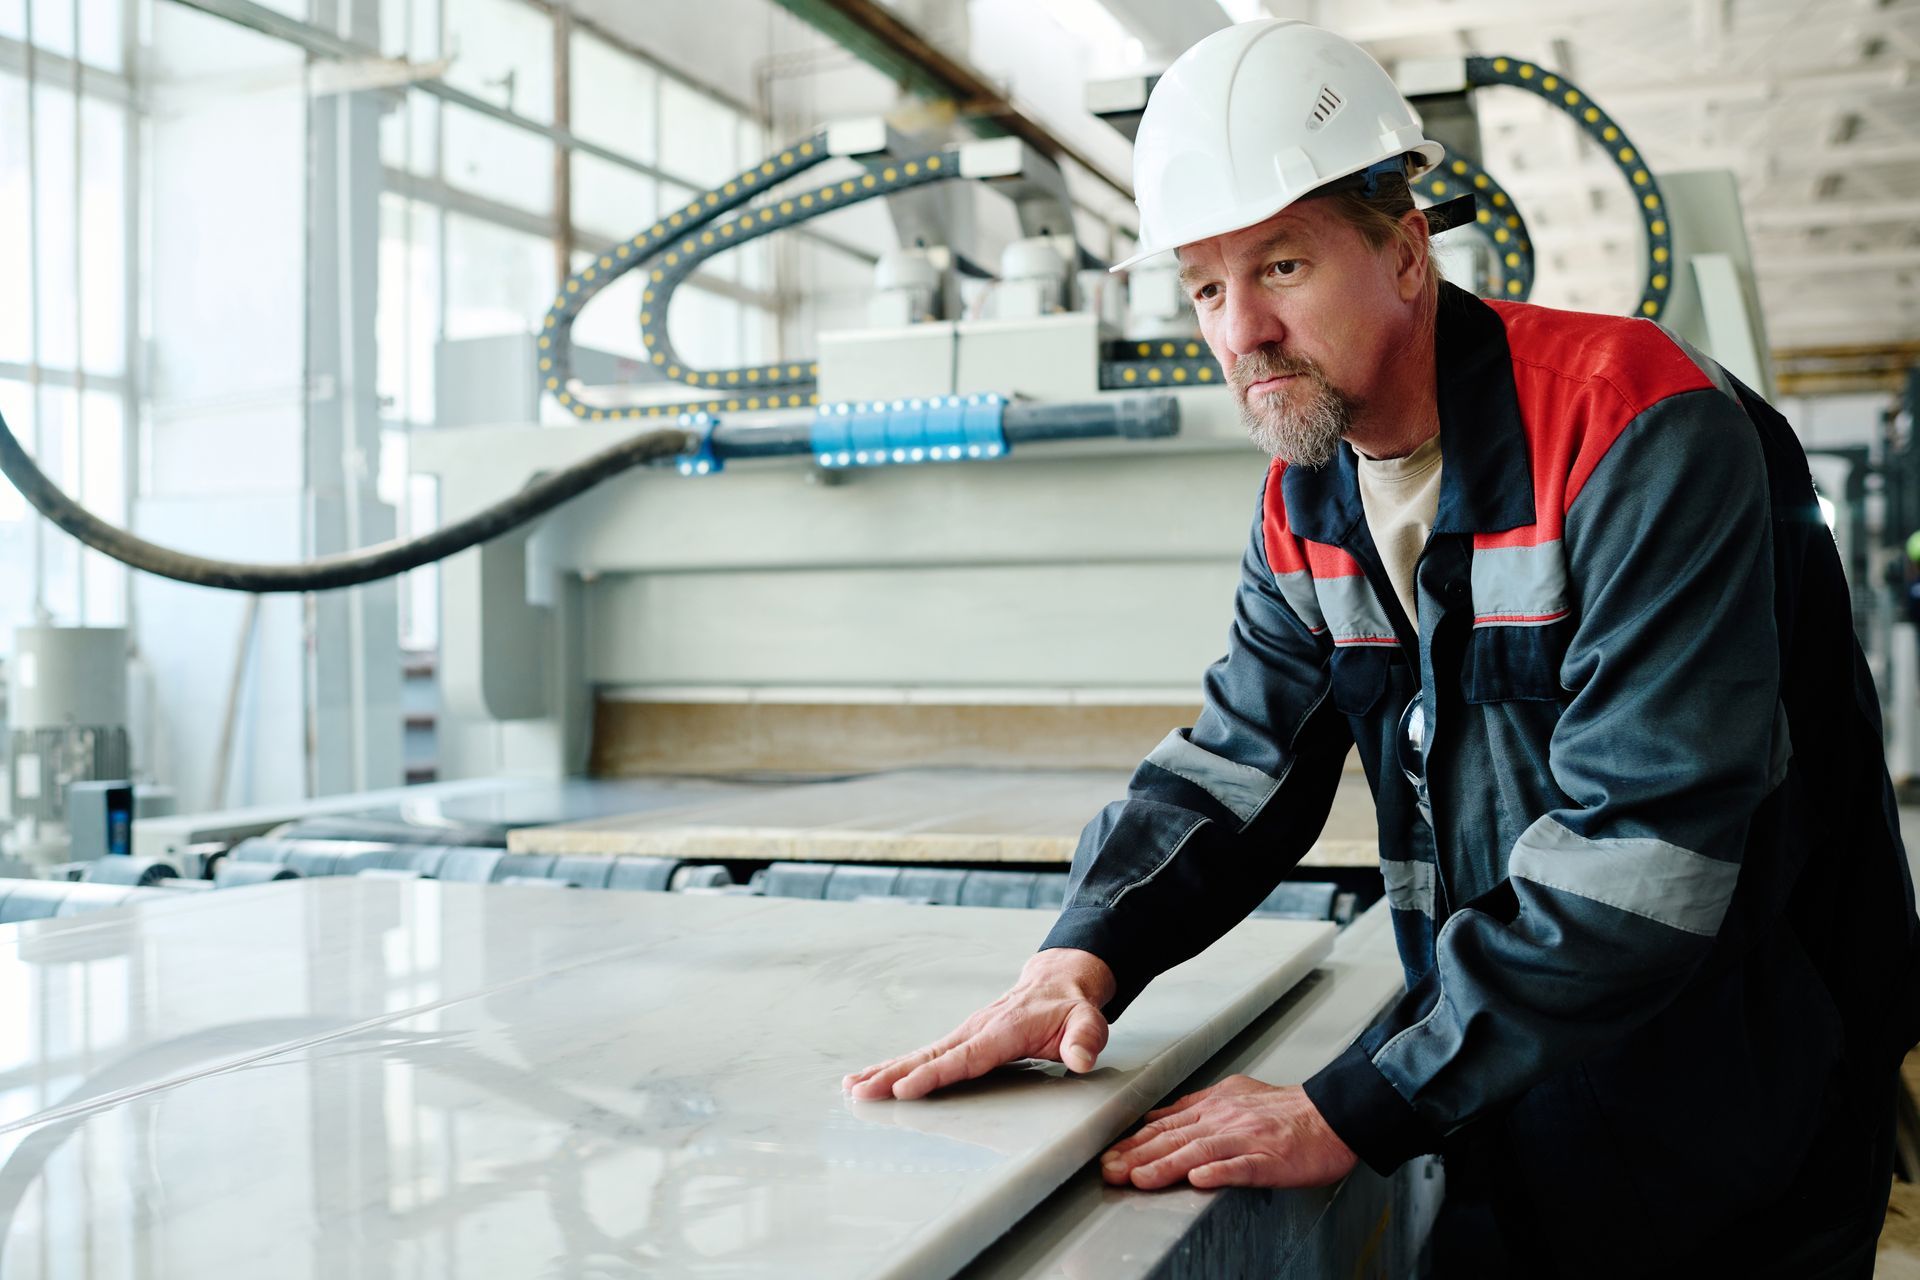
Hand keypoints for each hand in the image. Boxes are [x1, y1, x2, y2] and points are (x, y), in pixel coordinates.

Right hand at [842, 949, 1116, 1100]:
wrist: (1058, 981)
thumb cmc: (1070, 1007)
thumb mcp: (1088, 1021)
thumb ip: (1085, 1040)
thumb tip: (1081, 1059)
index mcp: (1003, 1031)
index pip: (965, 1057)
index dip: (935, 1074)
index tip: (905, 1089)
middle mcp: (976, 1030)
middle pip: (930, 1056)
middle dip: (894, 1076)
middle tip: (861, 1091)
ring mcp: (965, 1033)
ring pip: (920, 1054)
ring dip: (885, 1071)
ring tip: (852, 1087)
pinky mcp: (960, 1039)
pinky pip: (925, 1054)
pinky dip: (896, 1066)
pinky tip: (873, 1078)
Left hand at [1099, 1075, 1357, 1189]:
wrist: (1331, 1114)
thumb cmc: (1285, 1111)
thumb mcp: (1232, 1096)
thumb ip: (1196, 1109)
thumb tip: (1159, 1118)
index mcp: (1215, 1106)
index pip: (1165, 1124)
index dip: (1134, 1141)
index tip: (1109, 1154)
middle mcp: (1225, 1120)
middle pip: (1174, 1138)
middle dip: (1136, 1155)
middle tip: (1109, 1170)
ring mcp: (1247, 1139)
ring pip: (1199, 1151)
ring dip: (1166, 1165)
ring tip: (1139, 1178)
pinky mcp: (1270, 1158)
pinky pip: (1242, 1166)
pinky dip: (1219, 1172)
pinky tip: (1199, 1180)